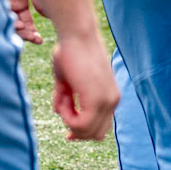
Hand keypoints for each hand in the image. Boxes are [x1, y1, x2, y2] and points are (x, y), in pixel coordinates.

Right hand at [49, 27, 118, 141]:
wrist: (76, 34)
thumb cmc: (69, 52)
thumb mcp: (66, 80)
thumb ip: (66, 98)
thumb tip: (58, 112)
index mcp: (110, 95)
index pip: (102, 128)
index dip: (83, 133)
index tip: (67, 134)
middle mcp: (112, 100)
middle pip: (96, 135)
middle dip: (74, 129)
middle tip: (61, 108)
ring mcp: (107, 101)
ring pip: (86, 131)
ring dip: (68, 120)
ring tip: (61, 95)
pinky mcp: (97, 100)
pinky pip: (80, 124)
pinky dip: (66, 117)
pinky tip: (62, 97)